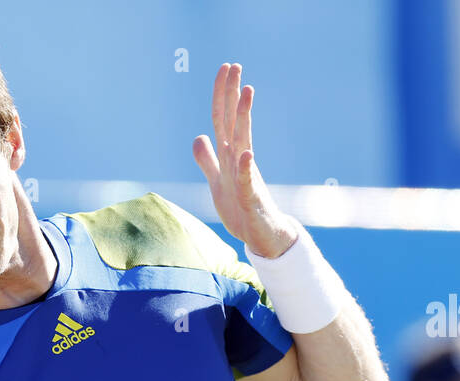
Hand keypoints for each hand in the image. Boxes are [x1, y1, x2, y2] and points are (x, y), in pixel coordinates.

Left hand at [192, 63, 297, 258]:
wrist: (261, 236)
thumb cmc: (241, 209)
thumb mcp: (217, 183)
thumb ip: (207, 161)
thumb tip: (198, 137)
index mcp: (229, 156)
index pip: (222, 120)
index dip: (221, 95)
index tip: (225, 68)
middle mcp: (240, 161)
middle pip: (234, 123)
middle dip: (233, 95)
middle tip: (236, 66)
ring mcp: (247, 177)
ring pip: (243, 144)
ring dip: (243, 119)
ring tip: (246, 92)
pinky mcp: (251, 198)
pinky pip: (247, 181)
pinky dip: (245, 167)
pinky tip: (246, 152)